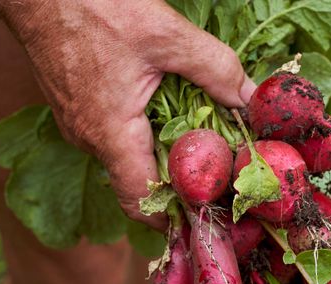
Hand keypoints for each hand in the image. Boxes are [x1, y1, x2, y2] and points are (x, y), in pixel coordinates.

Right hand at [0, 0, 255, 231]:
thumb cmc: (95, 9)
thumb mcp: (167, 35)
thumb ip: (215, 68)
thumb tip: (250, 98)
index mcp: (111, 133)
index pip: (140, 201)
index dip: (173, 216)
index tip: (205, 213)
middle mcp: (91, 139)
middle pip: (139, 182)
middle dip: (178, 182)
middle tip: (214, 172)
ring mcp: (81, 126)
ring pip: (128, 159)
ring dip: (161, 155)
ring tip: (197, 142)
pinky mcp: (80, 110)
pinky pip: (115, 138)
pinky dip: (143, 136)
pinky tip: (166, 115)